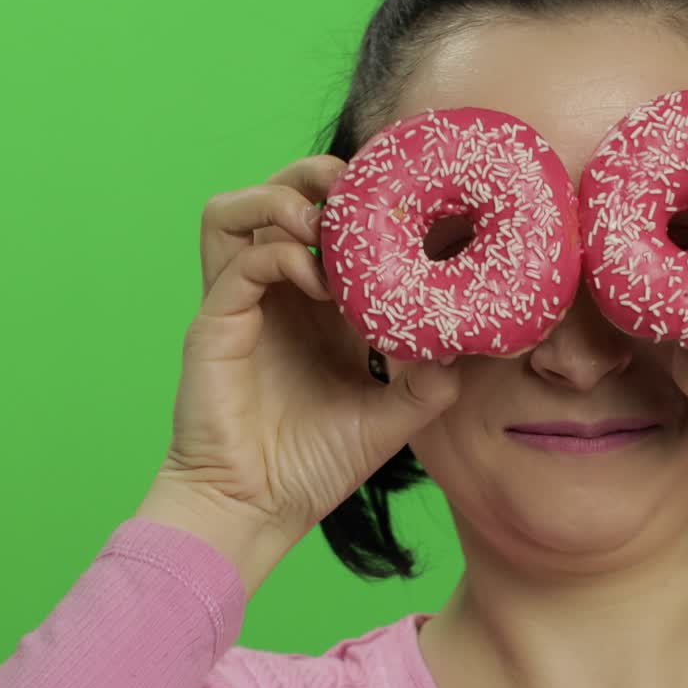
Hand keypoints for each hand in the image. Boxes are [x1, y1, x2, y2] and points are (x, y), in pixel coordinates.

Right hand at [141, 155, 459, 570]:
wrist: (258, 511)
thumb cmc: (315, 467)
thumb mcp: (393, 417)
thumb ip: (430, 380)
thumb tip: (472, 346)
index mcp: (316, 309)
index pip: (328, 227)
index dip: (359, 203)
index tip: (406, 202)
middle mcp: (275, 296)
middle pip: (276, 198)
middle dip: (313, 176)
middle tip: (359, 188)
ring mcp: (239, 306)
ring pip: (236, 212)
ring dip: (282, 199)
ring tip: (326, 225)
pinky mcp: (215, 324)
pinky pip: (240, 260)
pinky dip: (281, 253)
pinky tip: (319, 281)